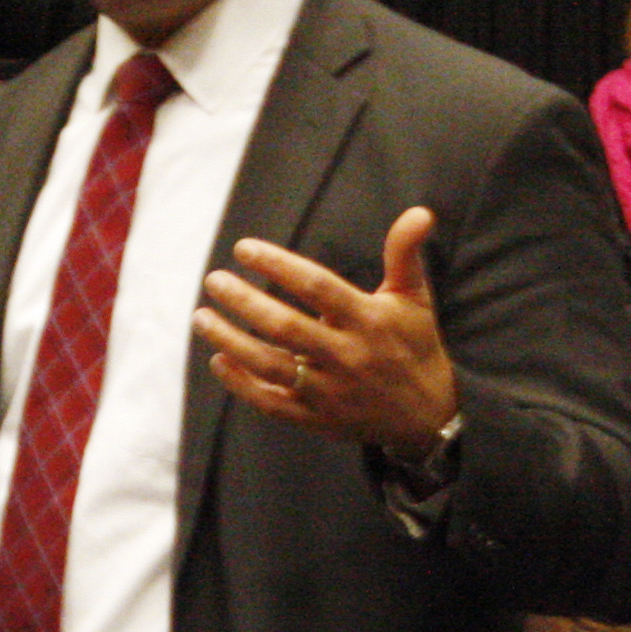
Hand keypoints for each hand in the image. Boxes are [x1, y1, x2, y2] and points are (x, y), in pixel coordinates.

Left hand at [196, 207, 461, 463]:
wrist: (430, 417)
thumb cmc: (414, 344)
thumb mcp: (415, 297)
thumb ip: (405, 253)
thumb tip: (420, 212)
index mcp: (369, 321)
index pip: (317, 287)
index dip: (278, 265)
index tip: (243, 248)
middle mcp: (348, 356)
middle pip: (286, 328)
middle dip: (244, 302)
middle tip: (213, 280)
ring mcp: (331, 391)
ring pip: (271, 366)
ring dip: (230, 341)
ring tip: (201, 317)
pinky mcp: (318, 419)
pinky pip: (272, 403)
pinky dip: (241, 384)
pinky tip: (219, 360)